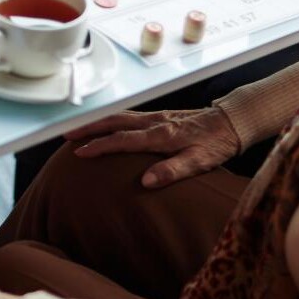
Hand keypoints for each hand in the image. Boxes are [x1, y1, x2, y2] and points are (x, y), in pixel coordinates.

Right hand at [64, 107, 239, 188]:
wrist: (231, 122)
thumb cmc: (216, 144)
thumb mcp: (199, 162)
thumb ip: (172, 171)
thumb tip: (145, 181)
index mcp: (160, 135)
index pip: (122, 140)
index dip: (99, 146)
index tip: (79, 152)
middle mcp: (154, 122)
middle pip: (113, 122)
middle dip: (89, 128)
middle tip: (67, 136)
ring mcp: (156, 117)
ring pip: (119, 116)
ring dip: (97, 122)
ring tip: (79, 129)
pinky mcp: (160, 116)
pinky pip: (129, 116)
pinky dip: (112, 120)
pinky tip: (108, 125)